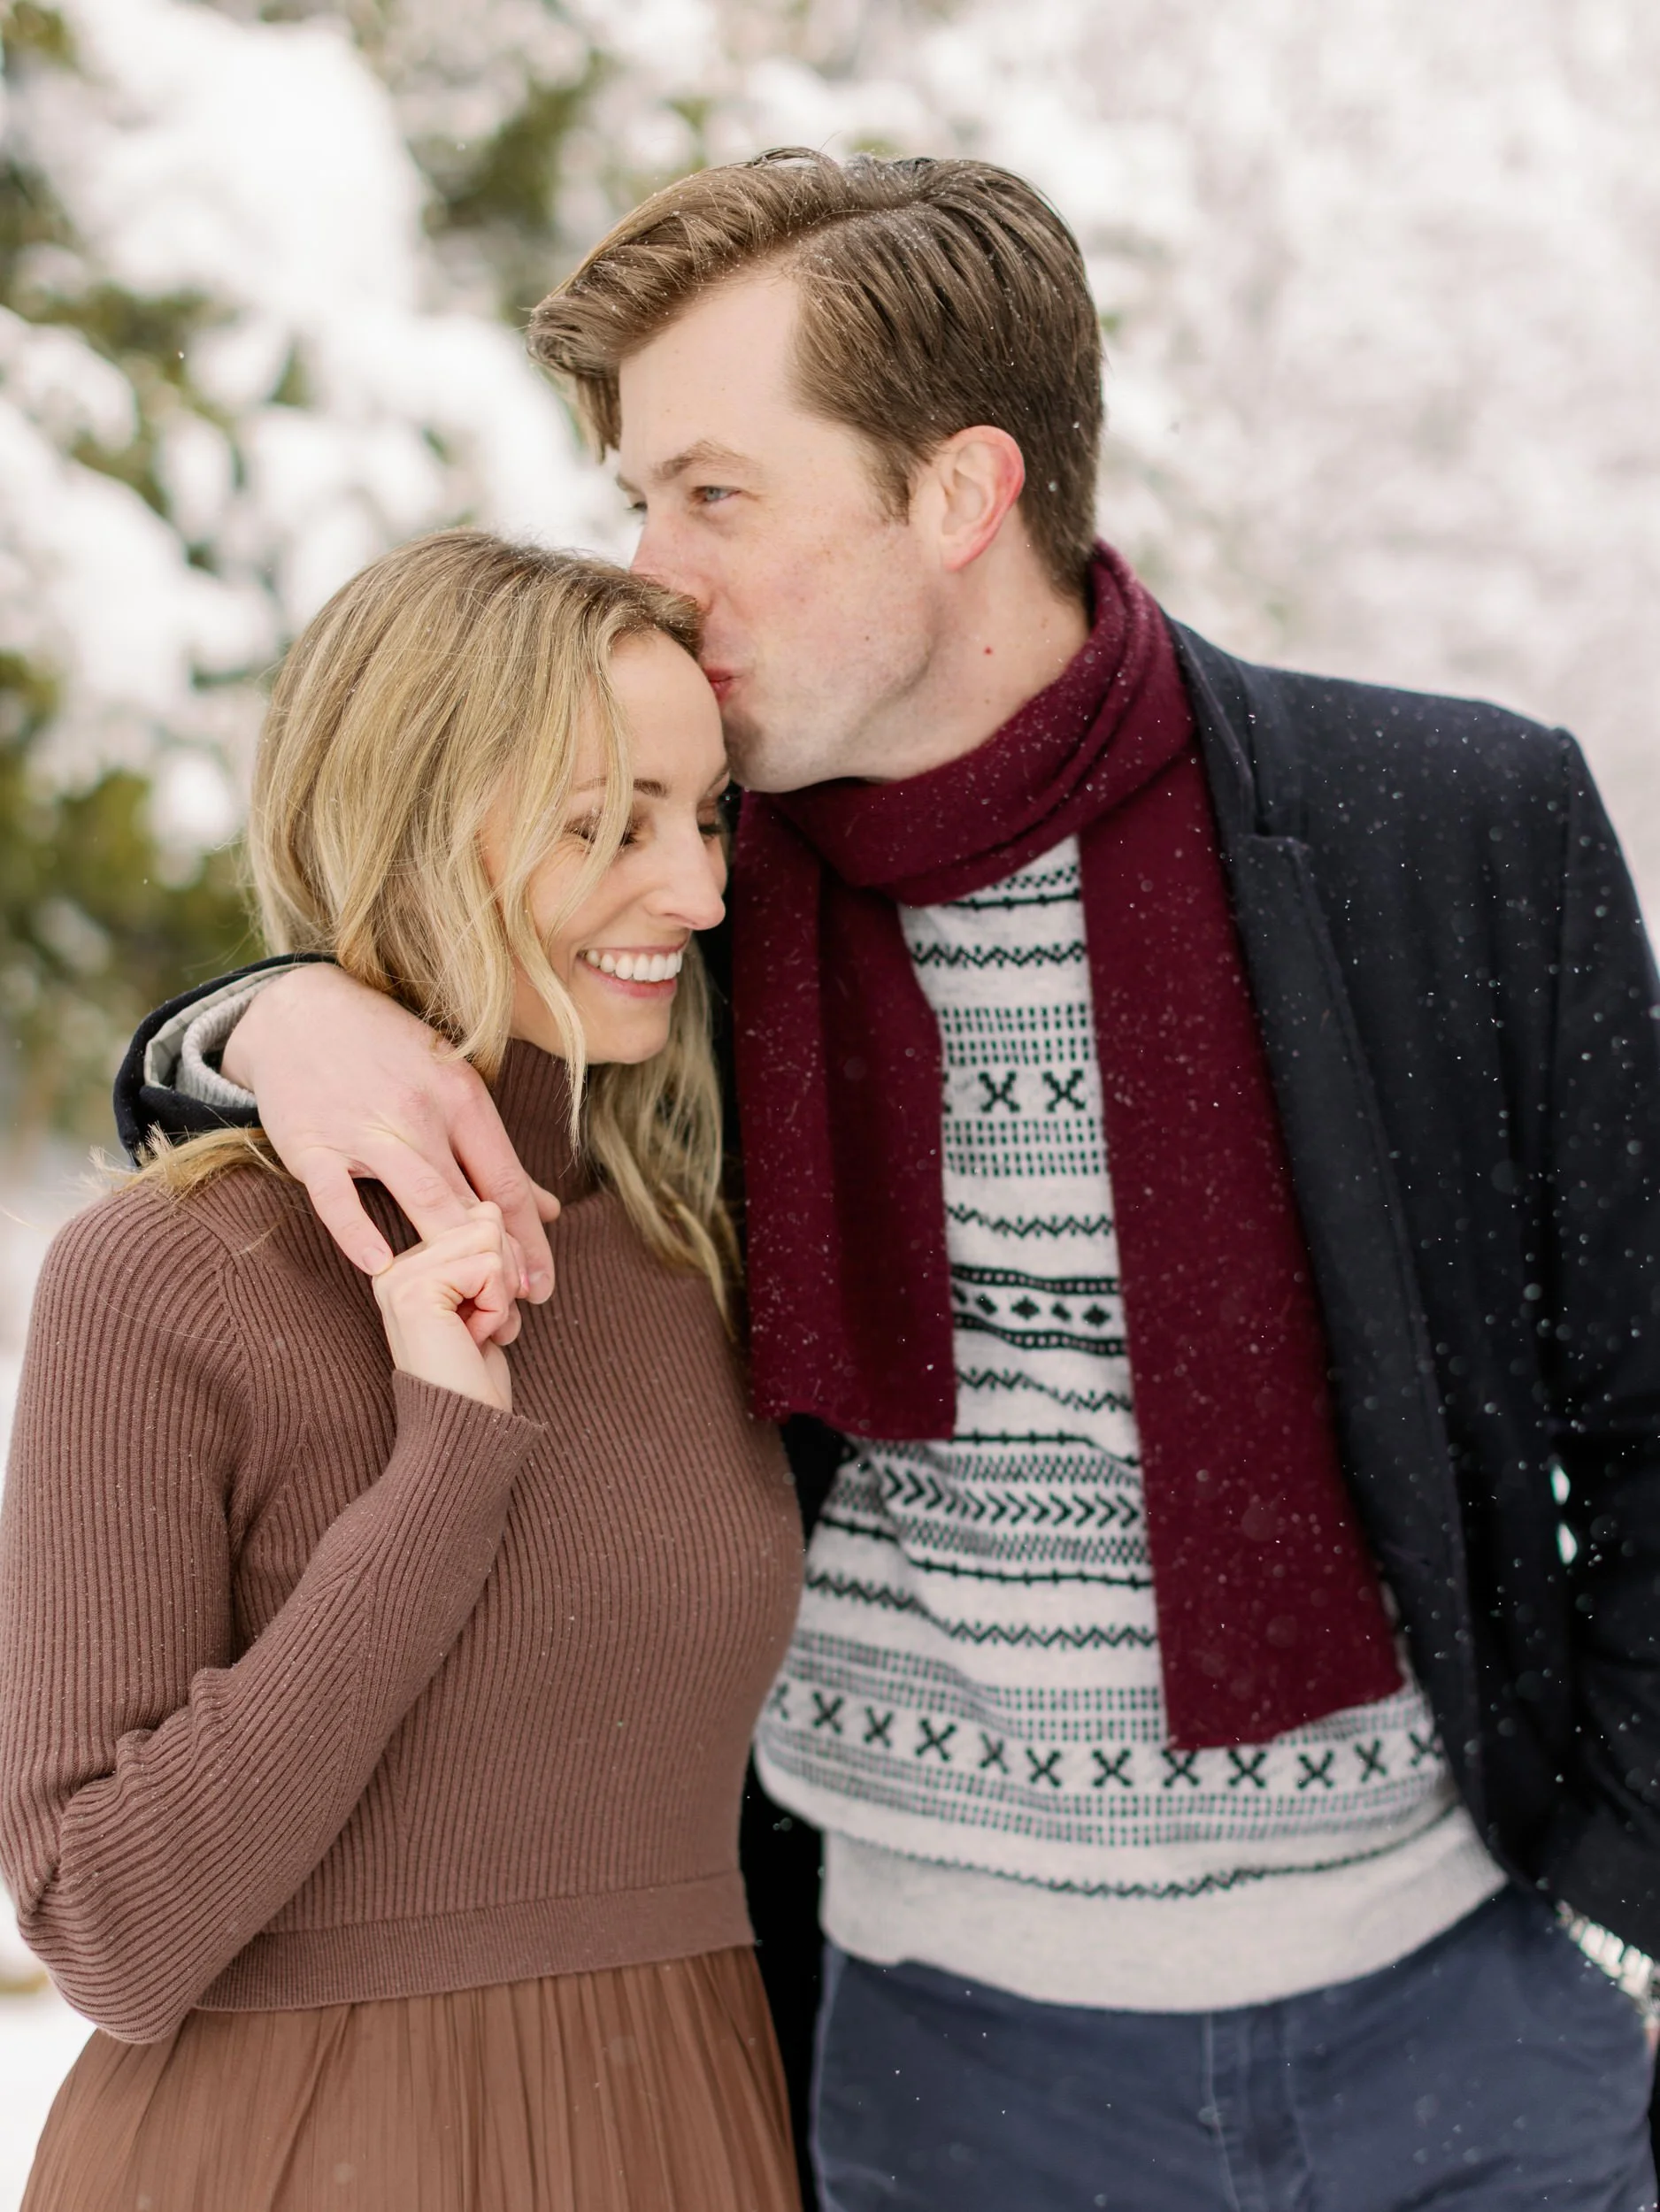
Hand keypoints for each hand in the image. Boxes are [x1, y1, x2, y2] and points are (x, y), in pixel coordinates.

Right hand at [223, 966, 559, 1307]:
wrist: (302, 1010)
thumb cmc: (388, 1055)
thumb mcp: (452, 1086)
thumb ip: (495, 1154)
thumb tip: (549, 1209)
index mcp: (461, 1097)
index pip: (506, 1181)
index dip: (529, 1238)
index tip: (544, 1286)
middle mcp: (421, 1112)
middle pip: (470, 1197)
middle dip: (498, 1258)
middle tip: (519, 1312)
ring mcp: (365, 1127)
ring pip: (418, 1194)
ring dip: (447, 1254)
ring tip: (469, 1306)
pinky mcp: (313, 1144)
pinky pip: (338, 1196)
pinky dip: (358, 1231)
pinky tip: (382, 1268)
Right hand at [372, 1204, 519, 1412]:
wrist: (465, 1427)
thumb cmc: (476, 1371)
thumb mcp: (486, 1297)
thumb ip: (485, 1248)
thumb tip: (491, 1206)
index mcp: (408, 1263)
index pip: (478, 1216)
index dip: (503, 1266)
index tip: (480, 1313)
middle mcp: (394, 1263)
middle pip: (486, 1218)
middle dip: (505, 1276)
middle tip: (479, 1324)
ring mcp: (398, 1274)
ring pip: (490, 1238)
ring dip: (501, 1293)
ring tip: (473, 1330)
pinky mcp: (414, 1289)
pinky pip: (488, 1266)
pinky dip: (496, 1307)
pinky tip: (472, 1337)